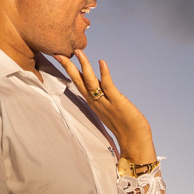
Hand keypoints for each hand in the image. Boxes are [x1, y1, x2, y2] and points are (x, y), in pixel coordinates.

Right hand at [55, 50, 156, 164]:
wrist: (134, 141)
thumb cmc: (125, 126)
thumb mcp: (109, 108)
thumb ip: (103, 96)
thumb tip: (101, 84)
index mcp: (93, 102)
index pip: (77, 83)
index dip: (69, 70)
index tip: (61, 57)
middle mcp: (96, 102)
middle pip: (79, 81)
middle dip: (68, 66)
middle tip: (59, 53)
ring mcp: (105, 102)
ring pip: (91, 82)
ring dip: (84, 66)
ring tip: (79, 52)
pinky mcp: (117, 102)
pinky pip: (109, 86)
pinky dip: (104, 74)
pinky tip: (101, 62)